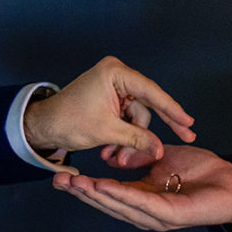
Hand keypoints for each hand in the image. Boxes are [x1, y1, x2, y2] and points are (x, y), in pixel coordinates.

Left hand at [24, 56, 195, 165]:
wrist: (43, 127)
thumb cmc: (67, 122)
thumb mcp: (106, 132)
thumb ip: (136, 138)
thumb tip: (159, 149)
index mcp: (115, 73)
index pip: (151, 92)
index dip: (172, 108)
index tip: (189, 121)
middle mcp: (117, 75)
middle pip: (147, 104)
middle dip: (152, 129)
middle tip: (187, 135)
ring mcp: (115, 87)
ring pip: (137, 117)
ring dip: (131, 139)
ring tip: (118, 158)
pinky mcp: (111, 100)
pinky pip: (127, 119)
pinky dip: (124, 136)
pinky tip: (113, 151)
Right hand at [52, 144, 231, 230]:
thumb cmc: (201, 172)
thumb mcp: (162, 156)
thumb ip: (139, 156)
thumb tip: (116, 155)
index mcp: (142, 197)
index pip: (107, 193)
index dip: (84, 186)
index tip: (61, 176)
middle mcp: (145, 211)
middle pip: (107, 203)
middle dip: (81, 193)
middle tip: (57, 180)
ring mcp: (157, 216)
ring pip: (120, 206)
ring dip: (96, 195)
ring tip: (74, 183)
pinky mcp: (171, 216)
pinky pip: (142, 204)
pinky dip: (122, 195)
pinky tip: (104, 186)